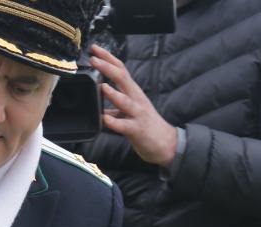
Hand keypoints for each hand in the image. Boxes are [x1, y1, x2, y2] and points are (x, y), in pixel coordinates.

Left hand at [90, 45, 179, 166]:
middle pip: (122, 78)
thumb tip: (100, 107)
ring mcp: (137, 114)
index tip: (95, 49)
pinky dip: (114, 122)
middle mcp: (136, 99)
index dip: (108, 58)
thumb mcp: (130, 113)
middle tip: (94, 59)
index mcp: (133, 92)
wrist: (166, 143)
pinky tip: (105, 119)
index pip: (120, 69)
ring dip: (113, 93)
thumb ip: (115, 109)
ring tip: (102, 86)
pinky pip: (124, 126)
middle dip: (107, 67)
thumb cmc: (147, 126)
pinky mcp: (137, 130)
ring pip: (125, 101)